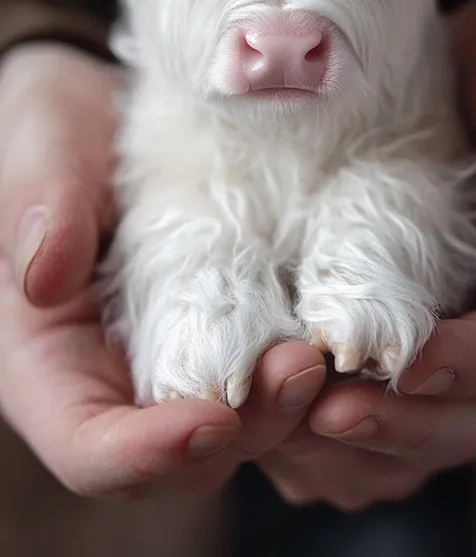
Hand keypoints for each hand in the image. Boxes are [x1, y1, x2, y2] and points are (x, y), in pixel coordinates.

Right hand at [0, 41, 326, 495]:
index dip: (146, 455)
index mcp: (53, 364)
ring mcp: (180, 359)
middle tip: (300, 366)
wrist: (104, 113)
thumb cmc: (52, 130)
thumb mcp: (38, 148)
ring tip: (328, 351)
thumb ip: (39, 206)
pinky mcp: (232, 329)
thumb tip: (45, 277)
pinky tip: (344, 331)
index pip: (92, 448)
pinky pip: (270, 369)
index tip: (210, 417)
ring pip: (241, 422)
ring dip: (290, 406)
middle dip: (247, 427)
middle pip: (184, 449)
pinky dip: (311, 365)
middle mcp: (119, 381)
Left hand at [260, 0, 475, 508]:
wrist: (440, 74)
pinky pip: (383, 426)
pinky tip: (279, 434)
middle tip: (329, 413)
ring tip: (290, 432)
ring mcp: (461, 342)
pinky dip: (337, 447)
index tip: (410, 360)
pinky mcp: (406, 348)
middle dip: (411, 423)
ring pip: (430, 434)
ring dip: (365, 448)